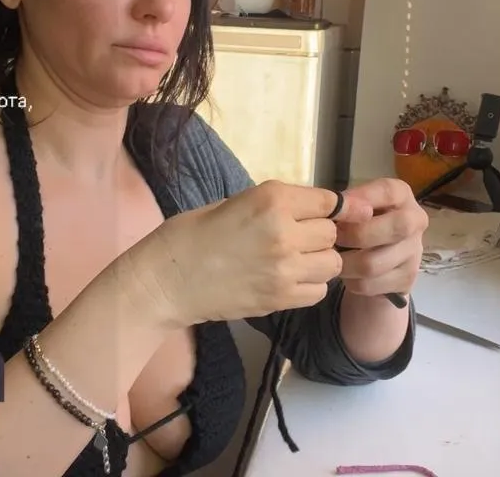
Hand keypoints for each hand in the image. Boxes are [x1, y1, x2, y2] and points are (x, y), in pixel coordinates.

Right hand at [127, 180, 372, 327]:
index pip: (327, 202)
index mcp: (271, 200)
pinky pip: (318, 291)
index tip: (325, 213)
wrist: (167, 279)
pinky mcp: (280, 298)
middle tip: (297, 238)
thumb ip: (275, 205)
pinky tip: (290, 280)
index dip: (330, 207)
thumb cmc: (191, 234)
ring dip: (318, 261)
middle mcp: (284, 232)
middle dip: (318, 234)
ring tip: (296, 261)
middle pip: (330, 233)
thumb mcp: (234, 202)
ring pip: (332, 263)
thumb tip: (311, 209)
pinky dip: (310, 285)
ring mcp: (285, 269)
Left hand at [335, 179, 426, 298]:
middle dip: (354, 235)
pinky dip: (350, 281)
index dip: (360, 200)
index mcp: (402, 195)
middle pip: (393, 228)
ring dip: (345, 263)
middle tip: (333, 238)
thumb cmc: (361, 221)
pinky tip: (346, 273)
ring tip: (332, 258)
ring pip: (373, 263)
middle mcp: (415, 220)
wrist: (380, 257)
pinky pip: (369, 284)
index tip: (337, 210)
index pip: (388, 192)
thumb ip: (346, 204)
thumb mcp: (356, 206)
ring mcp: (414, 252)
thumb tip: (332, 210)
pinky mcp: (406, 279)